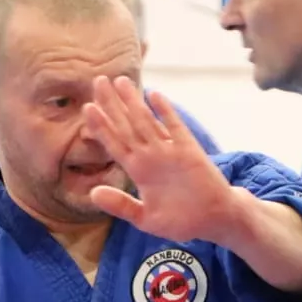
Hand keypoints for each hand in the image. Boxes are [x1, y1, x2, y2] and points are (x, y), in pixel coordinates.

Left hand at [83, 75, 235, 242]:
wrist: (214, 220)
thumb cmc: (181, 221)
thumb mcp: (146, 218)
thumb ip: (121, 205)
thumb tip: (93, 194)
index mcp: (138, 171)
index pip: (115, 144)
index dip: (101, 126)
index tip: (87, 108)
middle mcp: (151, 157)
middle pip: (127, 126)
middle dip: (112, 104)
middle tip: (98, 81)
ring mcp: (169, 151)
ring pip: (147, 122)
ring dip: (134, 102)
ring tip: (121, 81)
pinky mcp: (189, 151)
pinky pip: (175, 128)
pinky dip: (166, 112)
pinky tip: (154, 95)